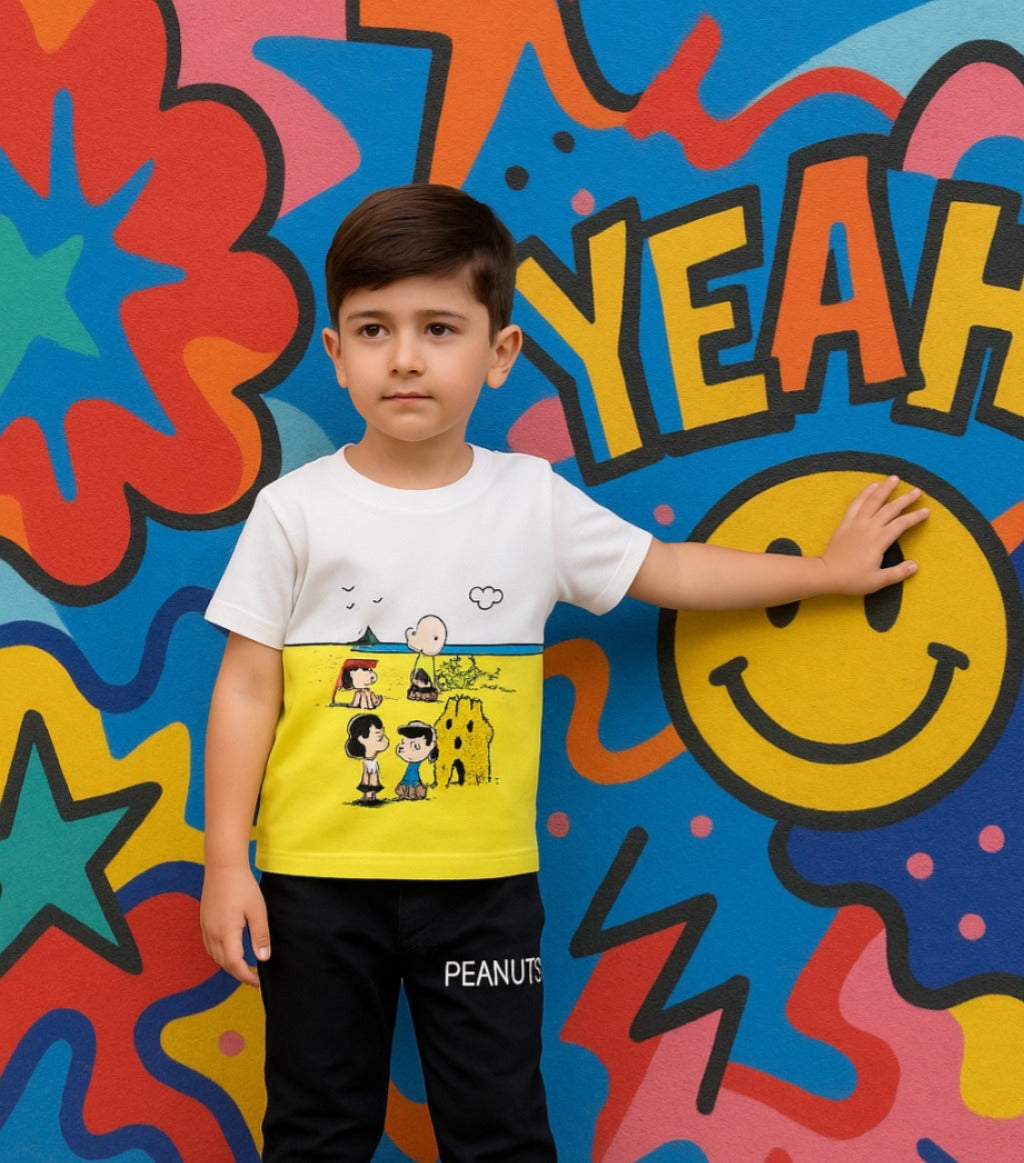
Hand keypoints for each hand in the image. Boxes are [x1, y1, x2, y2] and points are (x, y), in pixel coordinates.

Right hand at [199, 864, 269, 986]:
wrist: (223, 866)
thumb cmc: (243, 886)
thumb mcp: (257, 911)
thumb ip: (260, 936)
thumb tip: (263, 959)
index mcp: (226, 932)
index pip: (235, 964)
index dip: (247, 976)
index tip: (259, 982)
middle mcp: (212, 933)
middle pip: (224, 963)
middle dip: (239, 973)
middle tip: (254, 977)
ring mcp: (205, 927)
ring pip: (215, 956)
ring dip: (229, 965)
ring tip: (245, 967)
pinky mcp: (204, 921)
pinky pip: (210, 946)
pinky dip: (221, 954)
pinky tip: (231, 951)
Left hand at [821, 476, 928, 594]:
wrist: (826, 574)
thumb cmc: (852, 579)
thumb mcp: (878, 581)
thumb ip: (898, 573)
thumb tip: (915, 566)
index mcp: (879, 541)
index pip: (901, 524)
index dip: (914, 517)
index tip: (926, 511)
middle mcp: (869, 528)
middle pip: (890, 509)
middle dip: (905, 499)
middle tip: (918, 490)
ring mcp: (856, 523)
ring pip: (872, 501)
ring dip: (884, 488)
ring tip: (894, 478)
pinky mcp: (845, 523)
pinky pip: (856, 504)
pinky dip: (864, 493)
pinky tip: (871, 486)